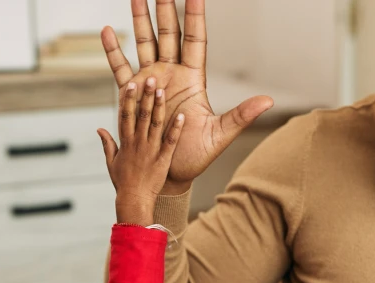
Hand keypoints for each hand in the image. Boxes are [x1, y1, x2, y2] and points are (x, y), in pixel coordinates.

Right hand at [99, 77, 185, 225]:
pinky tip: (182, 116)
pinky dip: (176, 129)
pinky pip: (170, 141)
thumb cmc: (123, 182)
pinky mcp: (163, 159)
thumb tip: (99, 129)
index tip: (131, 83)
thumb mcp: (111, 162)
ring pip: (156, 125)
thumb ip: (107, 144)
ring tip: (163, 91)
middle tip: (150, 79)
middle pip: (141, 115)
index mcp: (125, 142)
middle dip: (146, 96)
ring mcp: (151, 150)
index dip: (128, 98)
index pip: (125, 115)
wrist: (135, 200)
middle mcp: (137, 143)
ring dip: (160, 107)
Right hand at [101, 0, 274, 194]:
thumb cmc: (196, 156)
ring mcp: (151, 81)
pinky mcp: (133, 94)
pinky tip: (107, 31)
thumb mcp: (220, 135)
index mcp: (193, 78)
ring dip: (140, 20)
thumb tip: (268, 101)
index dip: (194, 16)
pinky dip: (113, 50)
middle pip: (168, 33)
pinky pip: (121, 68)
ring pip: (144, 43)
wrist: (169, 174)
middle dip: (165, 8)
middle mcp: (171, 74)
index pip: (195, 39)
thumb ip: (241, 115)